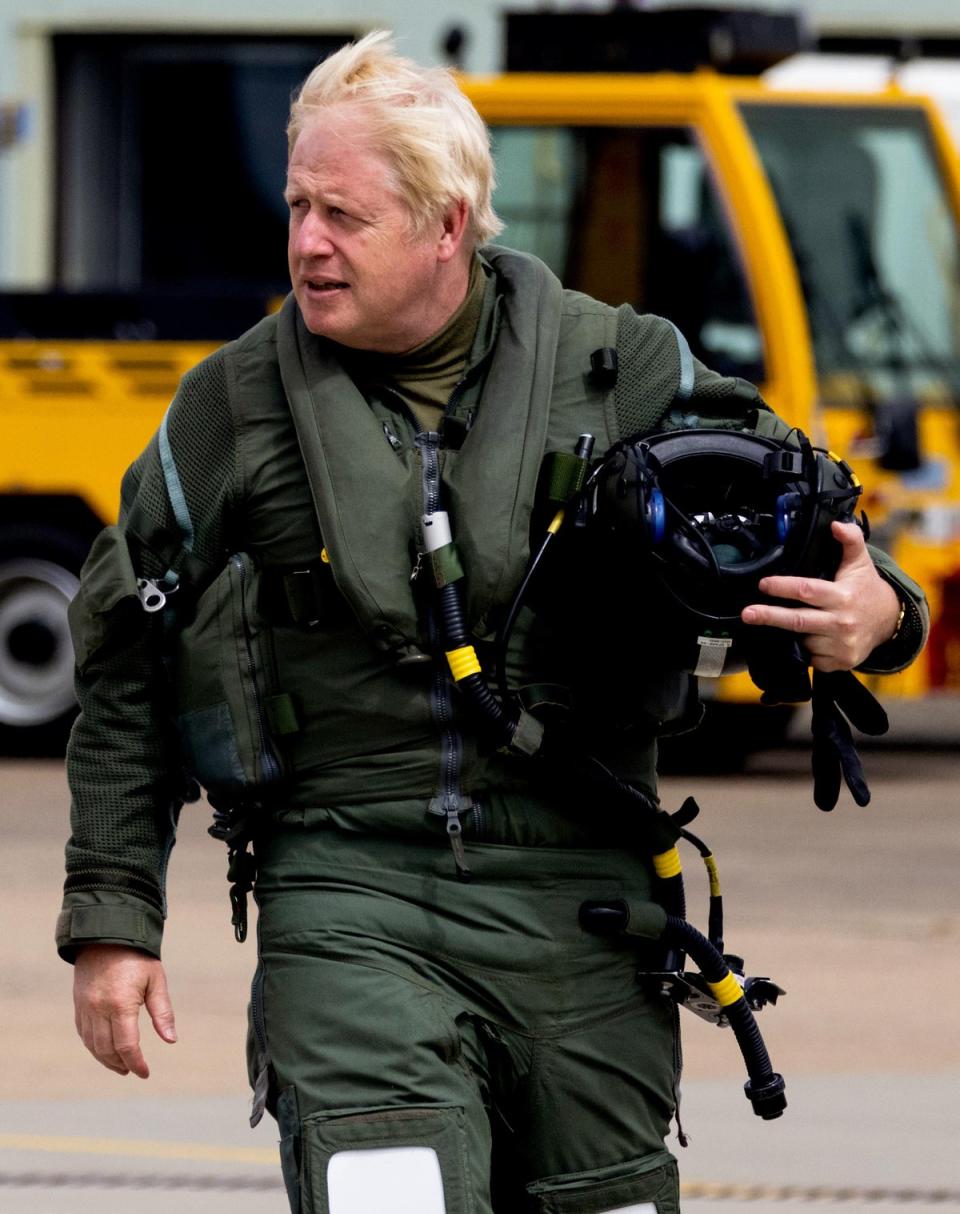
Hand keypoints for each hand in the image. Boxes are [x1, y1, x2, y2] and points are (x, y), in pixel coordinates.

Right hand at [73, 943, 176, 1077]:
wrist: (106, 935)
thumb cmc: (137, 957)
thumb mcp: (156, 980)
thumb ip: (162, 1012)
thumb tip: (171, 1040)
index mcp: (120, 1004)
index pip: (127, 1046)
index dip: (136, 1063)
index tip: (145, 1073)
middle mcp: (99, 1010)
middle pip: (107, 1050)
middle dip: (121, 1064)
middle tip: (134, 1070)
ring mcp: (85, 1008)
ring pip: (93, 1045)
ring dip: (106, 1060)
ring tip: (121, 1066)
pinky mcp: (78, 1005)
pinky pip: (84, 1034)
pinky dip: (94, 1047)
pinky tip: (104, 1051)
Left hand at [741, 521, 900, 671]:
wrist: (889, 622)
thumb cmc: (866, 589)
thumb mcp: (860, 562)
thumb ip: (850, 539)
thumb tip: (835, 524)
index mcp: (843, 597)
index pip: (807, 590)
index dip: (783, 587)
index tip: (763, 584)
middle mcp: (842, 623)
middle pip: (797, 620)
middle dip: (769, 617)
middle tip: (747, 613)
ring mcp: (841, 646)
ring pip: (802, 640)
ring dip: (792, 633)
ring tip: (792, 622)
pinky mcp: (840, 663)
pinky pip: (811, 657)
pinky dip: (804, 649)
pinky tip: (808, 638)